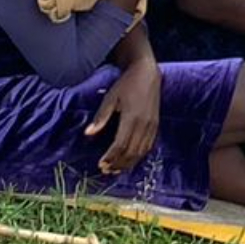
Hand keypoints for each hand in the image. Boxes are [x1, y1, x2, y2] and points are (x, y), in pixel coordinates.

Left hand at [87, 51, 160, 174]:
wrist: (147, 73)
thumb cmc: (126, 84)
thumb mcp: (110, 98)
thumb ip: (101, 117)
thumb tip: (88, 133)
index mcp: (132, 117)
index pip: (121, 144)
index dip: (111, 157)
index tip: (101, 164)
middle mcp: (144, 124)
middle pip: (131, 151)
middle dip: (118, 163)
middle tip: (106, 170)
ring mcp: (152, 126)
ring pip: (141, 152)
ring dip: (128, 163)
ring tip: (116, 169)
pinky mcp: (156, 126)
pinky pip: (148, 147)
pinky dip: (138, 156)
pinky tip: (129, 160)